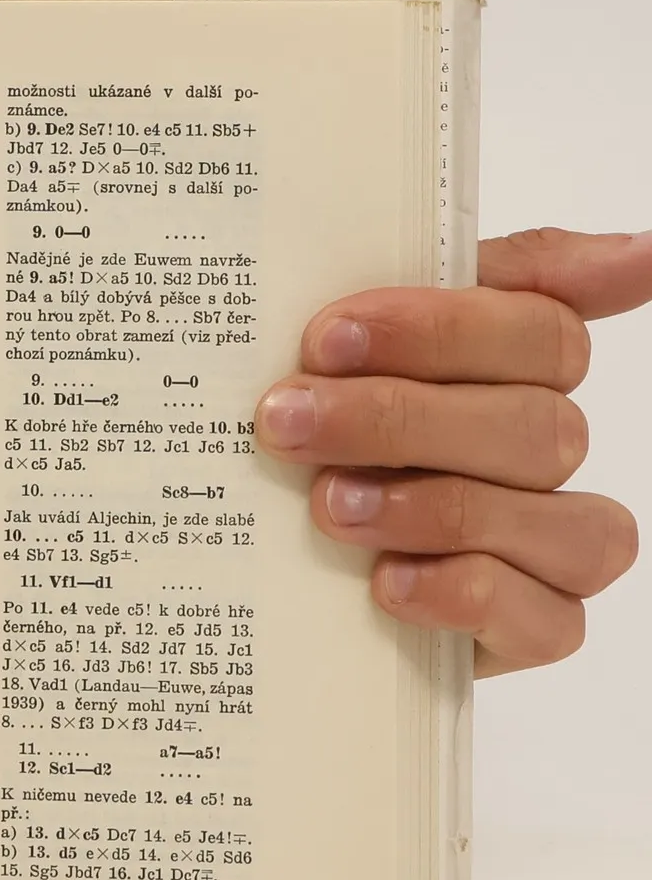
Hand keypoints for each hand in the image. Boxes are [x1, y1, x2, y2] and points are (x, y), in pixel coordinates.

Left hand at [255, 228, 651, 675]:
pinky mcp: (531, 629)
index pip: (540, 332)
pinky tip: (386, 583)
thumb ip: (461, 279)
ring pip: (557, 521)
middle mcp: (544, 451)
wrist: (264, 566)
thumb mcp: (352, 345)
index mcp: (516, 369)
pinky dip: (463, 595)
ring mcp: (549, 545)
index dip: (439, 330)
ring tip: (329, 505)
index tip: (327, 338)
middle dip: (400, 420)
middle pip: (535, 425)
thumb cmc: (317, 432)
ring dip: (434, 509)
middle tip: (290, 422)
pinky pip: (547, 620)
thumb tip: (643, 250)